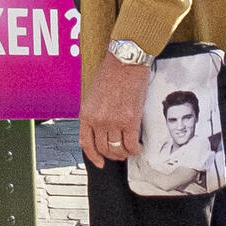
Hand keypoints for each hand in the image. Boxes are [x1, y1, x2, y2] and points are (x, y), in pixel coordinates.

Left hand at [79, 53, 148, 167]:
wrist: (126, 63)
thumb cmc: (112, 74)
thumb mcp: (94, 96)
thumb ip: (95, 114)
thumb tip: (101, 132)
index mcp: (87, 114)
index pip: (86, 144)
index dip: (93, 157)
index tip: (99, 162)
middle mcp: (98, 120)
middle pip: (103, 149)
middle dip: (112, 156)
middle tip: (119, 154)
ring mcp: (114, 122)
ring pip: (117, 150)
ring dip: (124, 154)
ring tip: (130, 150)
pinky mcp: (130, 120)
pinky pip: (131, 145)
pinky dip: (136, 149)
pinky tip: (138, 147)